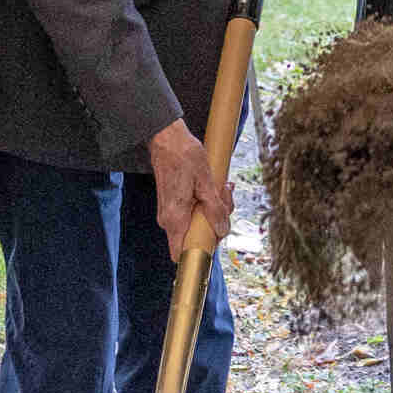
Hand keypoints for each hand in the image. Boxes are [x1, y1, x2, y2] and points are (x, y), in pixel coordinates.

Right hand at [144, 116, 227, 251]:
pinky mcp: (173, 204)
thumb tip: (222, 230)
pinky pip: (192, 213)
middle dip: (216, 223)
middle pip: (195, 238)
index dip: (199, 254)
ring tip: (222, 188)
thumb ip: (215, 209)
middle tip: (225, 199)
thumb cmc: (183, 155)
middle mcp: (168, 219)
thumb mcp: (205, 181)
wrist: (167, 138)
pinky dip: (206, 204)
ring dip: (213, 210)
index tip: (216, 241)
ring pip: (196, 224)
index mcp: (174, 218)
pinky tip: (214, 187)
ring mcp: (170, 212)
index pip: (180, 254)